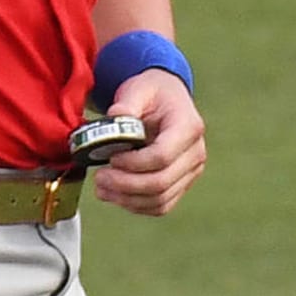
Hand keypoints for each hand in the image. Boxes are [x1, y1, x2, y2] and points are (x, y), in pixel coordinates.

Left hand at [93, 69, 205, 215]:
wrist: (165, 99)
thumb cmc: (151, 93)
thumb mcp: (138, 89)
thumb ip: (126, 104)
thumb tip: (113, 119)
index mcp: (188, 126)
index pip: (162, 156)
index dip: (132, 163)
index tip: (111, 158)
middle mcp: (195, 152)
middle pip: (161, 182)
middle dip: (125, 185)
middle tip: (99, 178)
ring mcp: (191, 171)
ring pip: (160, 200)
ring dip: (127, 199)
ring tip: (101, 188)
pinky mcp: (181, 184)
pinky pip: (160, 205)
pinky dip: (135, 205)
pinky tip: (115, 195)